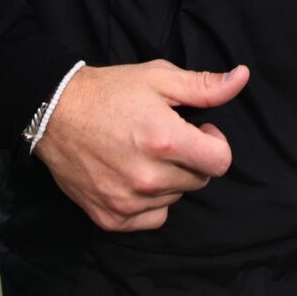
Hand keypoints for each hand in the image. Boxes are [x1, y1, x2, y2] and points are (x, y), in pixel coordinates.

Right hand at [35, 61, 247, 232]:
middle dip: (192, 158)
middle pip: (199, 180)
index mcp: (165, 140)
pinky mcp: (110, 218)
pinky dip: (151, 201)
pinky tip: (134, 175)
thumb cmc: (110, 92)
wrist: (55, 112)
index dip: (216, 142)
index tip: (200, 129)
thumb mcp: (159, 78)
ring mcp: (127, 201)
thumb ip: (204, 86)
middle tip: (168, 138)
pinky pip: (152, 217)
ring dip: (170, 178)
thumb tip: (241, 79)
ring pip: (176, 197)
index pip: (220, 162)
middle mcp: (148, 177)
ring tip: (145, 153)